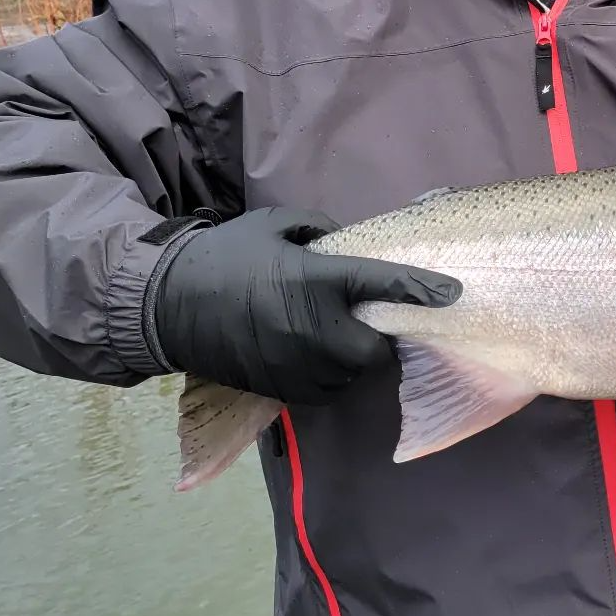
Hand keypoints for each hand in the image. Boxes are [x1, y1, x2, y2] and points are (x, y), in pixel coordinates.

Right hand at [150, 206, 460, 402]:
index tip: (452, 293)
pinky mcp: (279, 389)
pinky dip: (327, 376)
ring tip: (329, 335)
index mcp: (316, 280)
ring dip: (351, 359)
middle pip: (374, 350)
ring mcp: (295, 365)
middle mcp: (312, 328)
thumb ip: (319, 231)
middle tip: (363, 319)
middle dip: (377, 337)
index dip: (420, 289)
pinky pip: (324, 391)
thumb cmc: (223, 256)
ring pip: (350, 375)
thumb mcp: (274, 225)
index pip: (382, 284)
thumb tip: (347, 244)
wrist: (163, 304)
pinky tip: (309, 354)